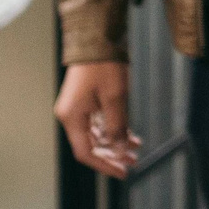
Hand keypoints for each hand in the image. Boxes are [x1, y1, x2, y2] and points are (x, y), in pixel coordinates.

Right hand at [55, 62, 138, 177]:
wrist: (97, 36)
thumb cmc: (103, 64)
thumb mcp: (115, 98)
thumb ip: (118, 127)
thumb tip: (122, 151)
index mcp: (72, 117)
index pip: (86, 152)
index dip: (105, 165)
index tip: (123, 172)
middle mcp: (71, 115)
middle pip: (90, 145)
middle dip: (112, 155)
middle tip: (133, 163)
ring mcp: (78, 107)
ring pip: (97, 134)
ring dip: (116, 143)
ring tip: (136, 149)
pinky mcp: (86, 100)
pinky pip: (99, 122)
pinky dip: (114, 130)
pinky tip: (130, 135)